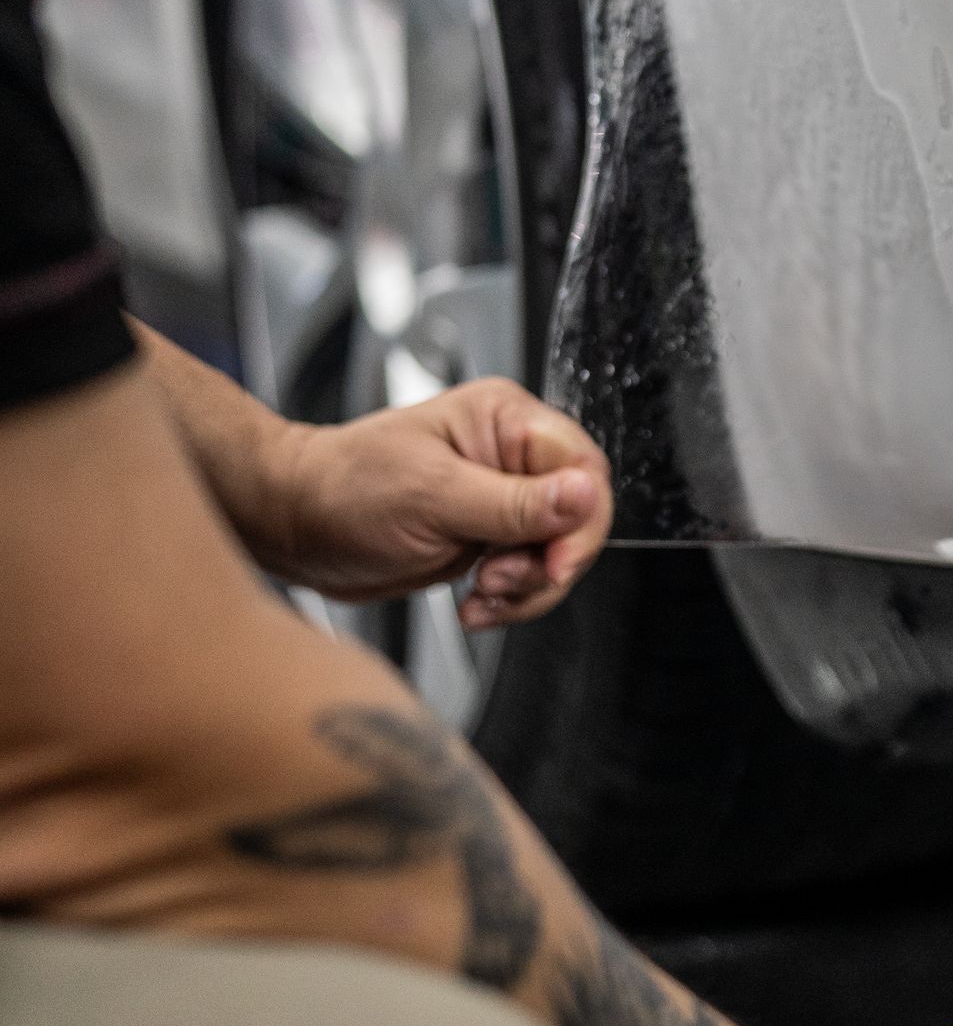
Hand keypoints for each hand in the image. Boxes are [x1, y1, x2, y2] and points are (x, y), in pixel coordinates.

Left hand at [271, 380, 613, 628]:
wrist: (293, 524)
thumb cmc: (343, 489)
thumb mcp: (433, 497)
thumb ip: (515, 503)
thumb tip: (586, 495)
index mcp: (505, 421)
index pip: (583, 467)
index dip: (581, 522)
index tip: (553, 563)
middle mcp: (509, 455)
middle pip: (578, 516)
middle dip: (548, 562)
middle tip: (501, 581)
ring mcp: (500, 498)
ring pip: (556, 552)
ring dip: (527, 589)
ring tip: (480, 596)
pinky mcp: (487, 536)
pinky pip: (527, 574)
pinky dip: (509, 600)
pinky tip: (473, 605)